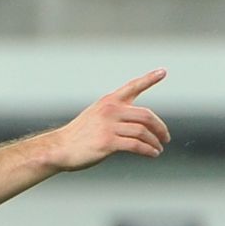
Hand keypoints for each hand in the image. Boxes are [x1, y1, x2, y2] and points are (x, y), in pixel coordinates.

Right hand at [48, 69, 170, 170]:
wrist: (59, 149)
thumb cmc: (77, 136)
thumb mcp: (95, 116)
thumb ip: (115, 115)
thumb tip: (137, 125)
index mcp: (109, 101)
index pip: (133, 86)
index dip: (149, 79)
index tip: (162, 72)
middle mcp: (110, 110)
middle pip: (145, 116)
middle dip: (160, 127)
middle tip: (165, 137)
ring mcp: (109, 126)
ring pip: (142, 132)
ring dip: (155, 141)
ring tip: (158, 148)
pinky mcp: (108, 142)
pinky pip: (136, 145)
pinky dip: (148, 150)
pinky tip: (152, 153)